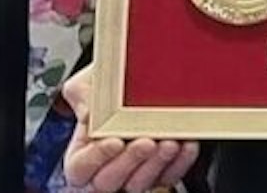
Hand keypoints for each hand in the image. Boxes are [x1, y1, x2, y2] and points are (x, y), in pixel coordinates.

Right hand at [61, 64, 198, 191]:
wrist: (131, 84)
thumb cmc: (105, 91)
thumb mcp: (86, 85)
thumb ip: (82, 96)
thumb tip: (88, 112)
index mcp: (80, 156)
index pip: (80, 167)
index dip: (97, 157)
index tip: (115, 141)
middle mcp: (103, 171)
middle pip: (109, 181)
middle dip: (131, 161)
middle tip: (147, 141)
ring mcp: (131, 176)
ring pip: (140, 183)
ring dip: (156, 164)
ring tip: (169, 142)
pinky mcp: (158, 175)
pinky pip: (169, 176)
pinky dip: (180, 162)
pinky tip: (186, 144)